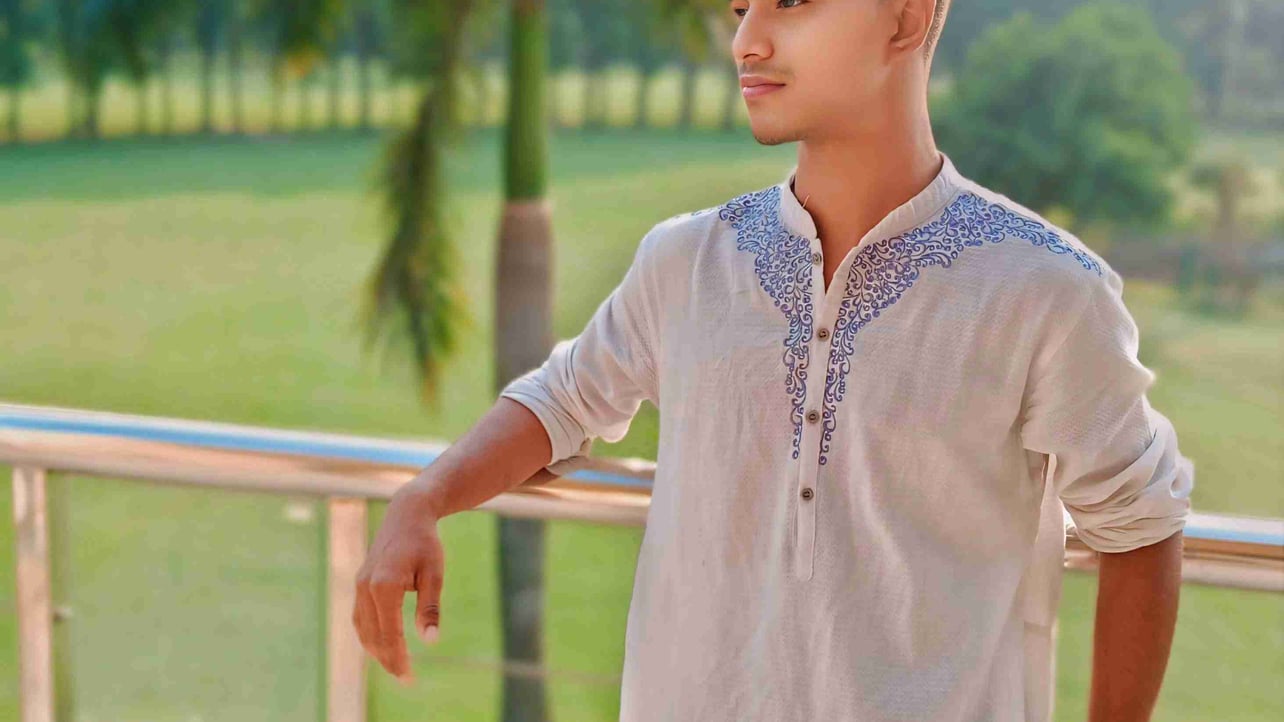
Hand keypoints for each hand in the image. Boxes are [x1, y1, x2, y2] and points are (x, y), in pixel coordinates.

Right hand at [352, 486, 444, 684]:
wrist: (407, 514)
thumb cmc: (426, 543)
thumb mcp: (435, 573)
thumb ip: (430, 607)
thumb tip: (431, 641)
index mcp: (384, 585)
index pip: (389, 633)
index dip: (398, 658)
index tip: (409, 677)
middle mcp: (366, 587)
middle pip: (373, 635)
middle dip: (387, 660)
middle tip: (405, 679)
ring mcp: (359, 585)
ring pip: (363, 628)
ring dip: (376, 650)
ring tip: (394, 667)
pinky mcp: (360, 583)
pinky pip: (360, 617)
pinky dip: (369, 635)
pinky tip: (381, 646)